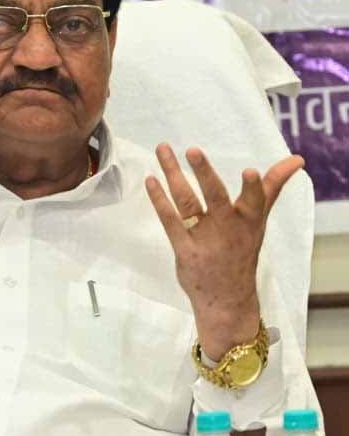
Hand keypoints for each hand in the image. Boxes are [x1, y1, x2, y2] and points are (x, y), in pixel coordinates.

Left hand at [143, 143, 303, 359]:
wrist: (228, 300)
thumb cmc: (242, 250)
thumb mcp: (259, 221)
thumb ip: (272, 188)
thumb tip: (297, 160)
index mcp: (250, 221)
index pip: (255, 201)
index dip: (253, 187)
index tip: (250, 171)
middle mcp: (228, 229)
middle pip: (215, 196)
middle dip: (204, 173)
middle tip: (193, 149)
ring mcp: (205, 239)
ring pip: (187, 202)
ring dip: (174, 174)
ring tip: (163, 149)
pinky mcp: (185, 250)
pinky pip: (170, 221)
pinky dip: (159, 199)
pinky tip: (151, 180)